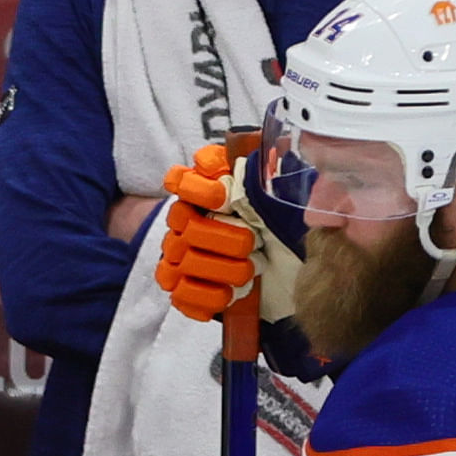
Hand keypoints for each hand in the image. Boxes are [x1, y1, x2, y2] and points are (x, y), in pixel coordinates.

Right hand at [156, 142, 256, 321]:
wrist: (278, 267)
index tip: (225, 198)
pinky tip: (230, 293)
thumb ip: (262, 174)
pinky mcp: (180, 289)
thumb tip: (262, 159)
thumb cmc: (271, 223)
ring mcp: (177, 256)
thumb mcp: (273, 193)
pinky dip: (209, 296)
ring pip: (187, 262)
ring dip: (224, 269)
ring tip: (250, 270)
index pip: (180, 180)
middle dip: (227, 238)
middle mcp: (181, 222)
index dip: (200, 190)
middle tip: (255, 244)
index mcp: (199, 191)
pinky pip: (182, 294)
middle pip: (189, 227)